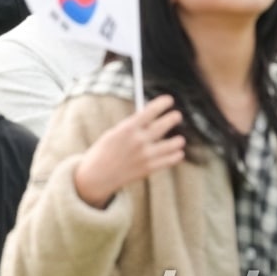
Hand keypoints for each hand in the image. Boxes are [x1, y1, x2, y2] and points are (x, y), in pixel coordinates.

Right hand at [73, 94, 184, 208]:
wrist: (97, 175)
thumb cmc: (104, 151)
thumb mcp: (114, 133)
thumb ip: (133, 126)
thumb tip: (150, 117)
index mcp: (128, 128)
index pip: (151, 110)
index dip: (162, 103)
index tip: (168, 100)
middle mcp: (139, 140)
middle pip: (165, 124)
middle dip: (174, 118)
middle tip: (176, 116)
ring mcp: (146, 155)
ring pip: (173, 144)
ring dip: (178, 140)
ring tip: (179, 139)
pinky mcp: (149, 168)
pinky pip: (171, 160)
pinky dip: (176, 155)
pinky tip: (177, 152)